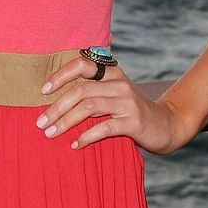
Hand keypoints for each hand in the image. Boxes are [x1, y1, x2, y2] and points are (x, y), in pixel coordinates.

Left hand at [37, 52, 190, 155]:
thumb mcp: (113, 96)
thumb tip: (52, 102)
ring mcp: (128, 102)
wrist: (167, 125)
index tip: (42, 91)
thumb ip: (91, 93)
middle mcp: (120, 84)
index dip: (60, 74)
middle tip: (40, 123)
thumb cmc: (130, 112)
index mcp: (112, 74)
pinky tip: (74, 144)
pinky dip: (86, 136)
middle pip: (81, 90)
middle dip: (56, 107)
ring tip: (50, 134)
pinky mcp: (134, 121)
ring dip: (65, 121)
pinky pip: (104, 127)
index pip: (83, 64)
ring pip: (89, 107)